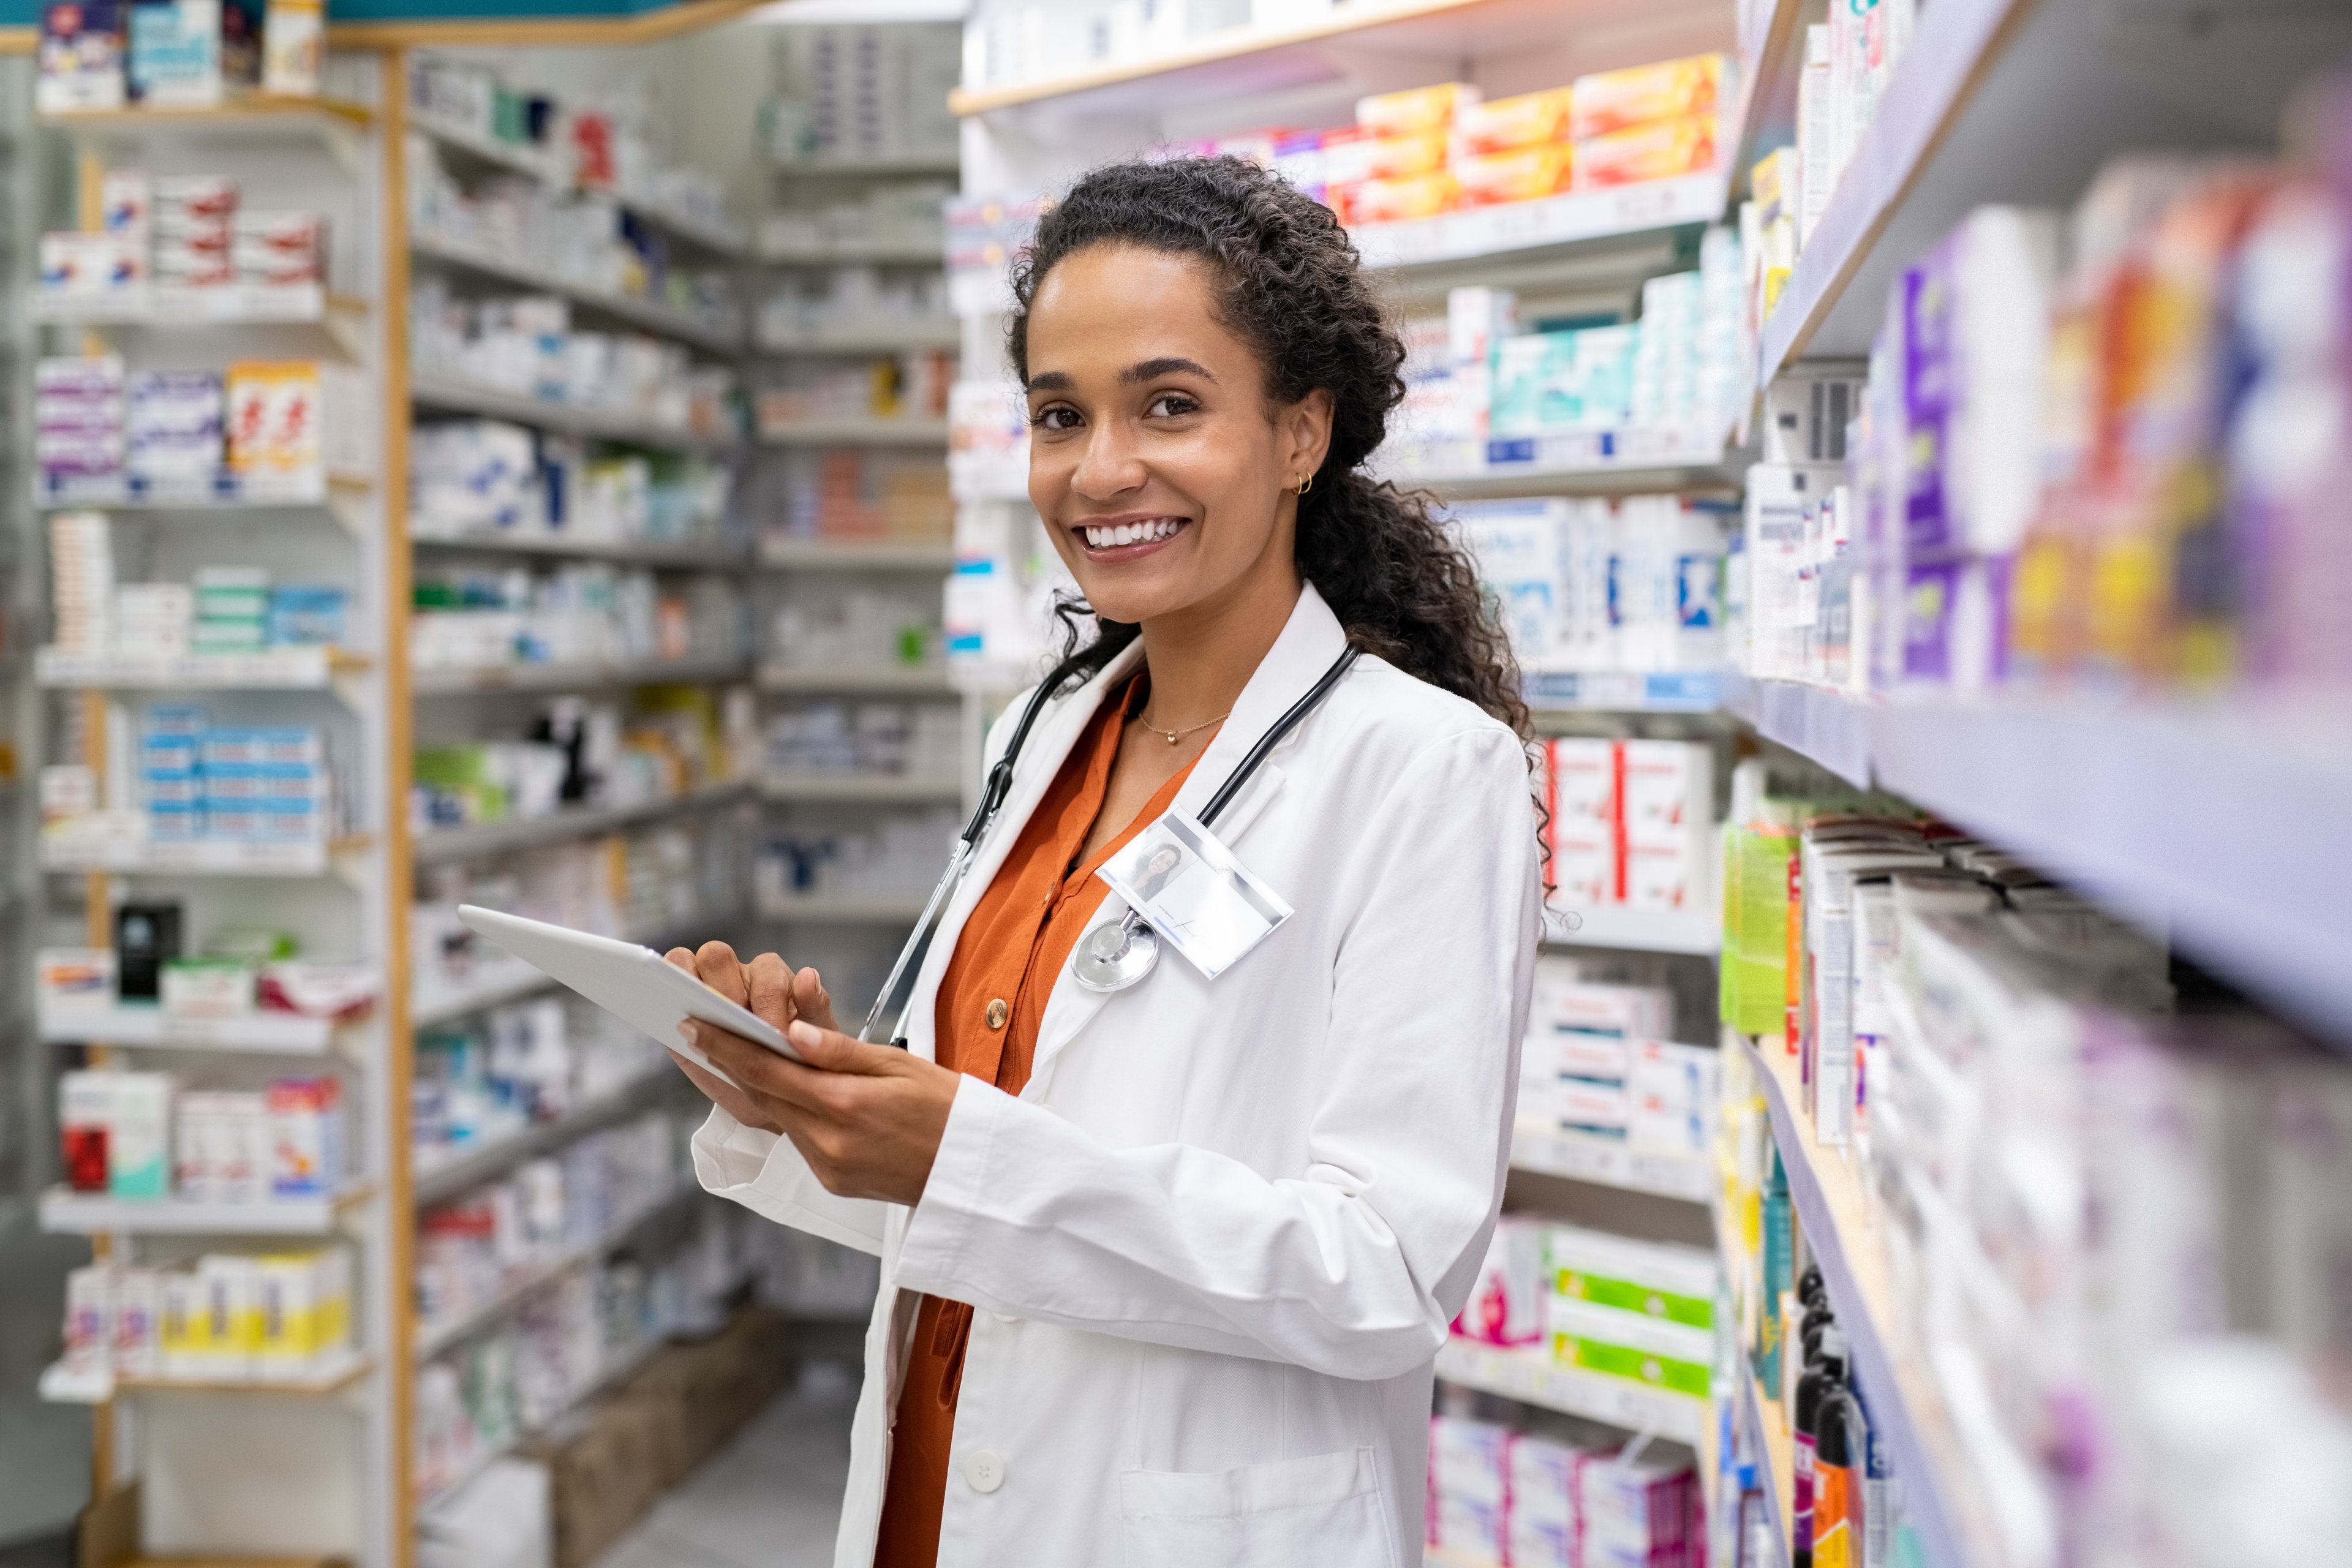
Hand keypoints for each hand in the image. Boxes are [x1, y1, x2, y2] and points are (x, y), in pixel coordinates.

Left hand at [662, 941, 960, 1205]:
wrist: (976, 1174)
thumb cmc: (949, 1108)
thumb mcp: (901, 1066)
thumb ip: (840, 1050)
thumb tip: (790, 1031)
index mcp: (846, 1105)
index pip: (768, 1071)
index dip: (726, 1046)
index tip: (693, 1025)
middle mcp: (828, 1143)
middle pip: (763, 1096)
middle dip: (730, 1063)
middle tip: (700, 1032)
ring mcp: (828, 1168)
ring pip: (778, 1118)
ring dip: (757, 1087)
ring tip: (736, 1054)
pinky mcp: (833, 1182)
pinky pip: (798, 1139)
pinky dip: (787, 1112)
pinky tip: (785, 1091)